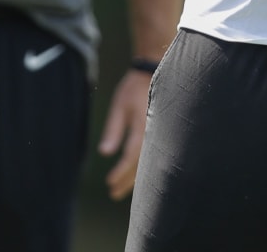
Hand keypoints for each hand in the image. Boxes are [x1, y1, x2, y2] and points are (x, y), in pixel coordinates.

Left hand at [97, 67, 153, 200]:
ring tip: (121, 190)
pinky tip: (136, 175)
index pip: (132, 156)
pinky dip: (143, 167)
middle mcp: (154, 133)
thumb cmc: (134, 88)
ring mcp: (160, 134)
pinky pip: (153, 155)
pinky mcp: (161, 133)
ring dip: (135, 178)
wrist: (155, 73)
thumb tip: (105, 152)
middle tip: (113, 194)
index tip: (109, 182)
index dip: (121, 172)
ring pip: (149, 163)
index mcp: (144, 126)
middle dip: (127, 181)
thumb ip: (113, 129)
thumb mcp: (119, 105)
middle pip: (142, 165)